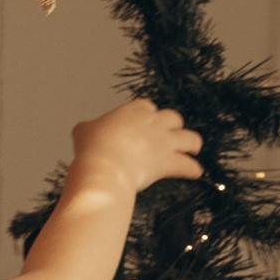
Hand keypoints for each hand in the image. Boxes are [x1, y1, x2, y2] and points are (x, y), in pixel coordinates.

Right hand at [70, 98, 200, 197]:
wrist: (103, 166)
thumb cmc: (92, 149)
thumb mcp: (83, 131)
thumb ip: (89, 128)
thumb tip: (84, 130)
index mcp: (133, 111)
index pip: (147, 107)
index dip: (147, 116)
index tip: (144, 124)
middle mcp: (152, 123)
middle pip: (172, 118)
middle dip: (173, 126)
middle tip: (171, 135)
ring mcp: (162, 142)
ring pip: (189, 138)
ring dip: (192, 144)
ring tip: (193, 149)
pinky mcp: (167, 162)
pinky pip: (186, 165)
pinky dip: (192, 169)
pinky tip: (196, 172)